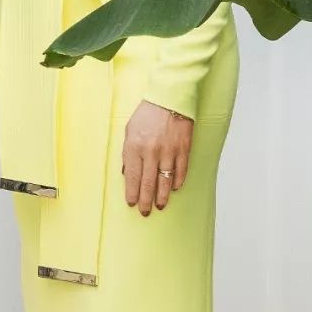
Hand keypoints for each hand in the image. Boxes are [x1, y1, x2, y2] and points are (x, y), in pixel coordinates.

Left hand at [121, 100, 192, 215]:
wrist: (169, 99)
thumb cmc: (147, 115)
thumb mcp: (129, 131)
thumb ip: (128, 153)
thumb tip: (128, 174)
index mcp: (134, 146)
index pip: (133, 177)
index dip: (132, 192)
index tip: (132, 203)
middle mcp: (151, 151)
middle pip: (148, 183)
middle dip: (146, 200)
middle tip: (145, 212)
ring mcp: (168, 151)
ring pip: (165, 180)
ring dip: (162, 196)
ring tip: (159, 205)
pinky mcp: (183, 148)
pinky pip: (180, 171)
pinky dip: (177, 181)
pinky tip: (173, 189)